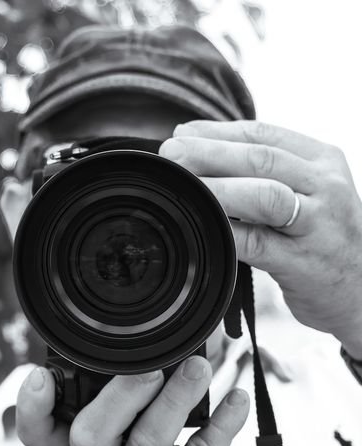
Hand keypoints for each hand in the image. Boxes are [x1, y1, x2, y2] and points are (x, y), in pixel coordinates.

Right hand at [17, 357, 248, 445]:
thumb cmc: (122, 436)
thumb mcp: (104, 408)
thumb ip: (111, 366)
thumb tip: (157, 312)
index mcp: (71, 442)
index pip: (38, 432)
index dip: (33, 408)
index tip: (40, 376)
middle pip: (93, 437)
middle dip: (122, 397)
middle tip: (149, 368)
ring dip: (175, 403)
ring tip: (198, 368)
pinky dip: (221, 430)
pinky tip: (236, 398)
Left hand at [159, 121, 361, 357]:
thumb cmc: (323, 236)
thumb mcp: (309, 192)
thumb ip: (268, 173)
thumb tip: (203, 152)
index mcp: (322, 161)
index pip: (264, 134)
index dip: (218, 132)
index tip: (183, 134)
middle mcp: (325, 186)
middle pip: (261, 159)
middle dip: (209, 152)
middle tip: (172, 153)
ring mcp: (318, 225)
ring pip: (263, 196)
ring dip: (216, 187)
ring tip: (182, 183)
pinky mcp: (305, 263)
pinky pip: (257, 243)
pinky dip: (225, 231)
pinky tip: (201, 224)